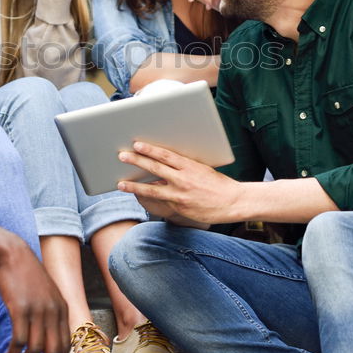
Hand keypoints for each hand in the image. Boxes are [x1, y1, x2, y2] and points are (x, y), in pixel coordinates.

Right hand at [0, 243, 69, 352]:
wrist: (14, 256)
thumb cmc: (28, 276)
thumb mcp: (48, 294)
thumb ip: (51, 314)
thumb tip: (48, 339)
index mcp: (62, 309)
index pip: (66, 344)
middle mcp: (53, 311)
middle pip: (53, 351)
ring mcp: (37, 310)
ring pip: (35, 349)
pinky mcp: (20, 309)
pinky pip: (18, 339)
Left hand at [117, 141, 240, 224]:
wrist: (233, 202)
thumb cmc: (219, 184)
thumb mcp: (202, 169)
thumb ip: (184, 167)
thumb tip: (166, 162)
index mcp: (189, 166)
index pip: (165, 155)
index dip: (150, 150)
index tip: (137, 144)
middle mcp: (183, 179)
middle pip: (154, 168)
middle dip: (136, 161)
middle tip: (122, 156)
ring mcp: (179, 195)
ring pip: (151, 189)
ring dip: (134, 186)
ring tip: (120, 184)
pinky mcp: (178, 207)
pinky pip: (160, 201)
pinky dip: (149, 198)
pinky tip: (138, 196)